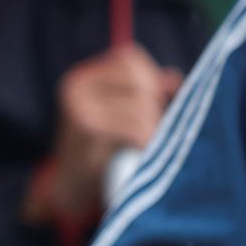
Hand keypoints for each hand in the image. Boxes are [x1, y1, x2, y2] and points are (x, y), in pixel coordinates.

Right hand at [30, 44, 181, 224]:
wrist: (70, 187)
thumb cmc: (100, 149)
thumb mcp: (120, 113)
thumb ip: (147, 91)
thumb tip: (175, 79)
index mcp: (81, 78)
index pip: (130, 58)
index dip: (151, 78)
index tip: (154, 102)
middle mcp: (75, 86)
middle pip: (139, 78)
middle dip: (153, 104)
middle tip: (151, 128)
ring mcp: (78, 107)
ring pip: (140, 103)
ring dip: (151, 126)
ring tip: (145, 142)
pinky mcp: (87, 129)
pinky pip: (133, 126)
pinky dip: (144, 139)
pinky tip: (139, 151)